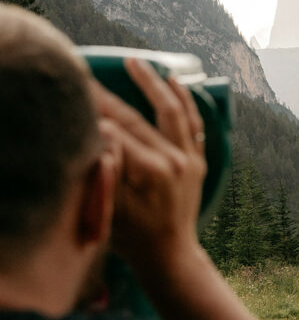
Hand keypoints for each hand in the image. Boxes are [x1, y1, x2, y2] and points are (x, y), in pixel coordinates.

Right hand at [93, 59, 206, 272]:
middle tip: (90, 76)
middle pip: (137, 118)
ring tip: (137, 62)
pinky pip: (194, 124)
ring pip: (172, 111)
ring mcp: (190, 160)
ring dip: (154, 84)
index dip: (95, 110)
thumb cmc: (135, 238)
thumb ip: (109, 167)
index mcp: (152, 171)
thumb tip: (102, 131)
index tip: (79, 91)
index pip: (117, 130)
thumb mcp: (112, 206)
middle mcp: (175, 160)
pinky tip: (175, 82)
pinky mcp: (198, 162)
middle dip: (111, 95)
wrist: (170, 256)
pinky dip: (186, 102)